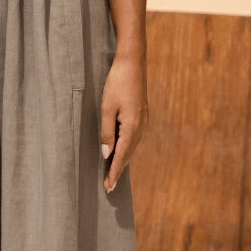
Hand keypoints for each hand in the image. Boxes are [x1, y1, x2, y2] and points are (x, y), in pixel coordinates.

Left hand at [100, 54, 148, 192]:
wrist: (132, 63)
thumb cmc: (116, 83)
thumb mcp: (106, 108)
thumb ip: (106, 132)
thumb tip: (107, 154)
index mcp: (132, 126)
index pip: (121, 156)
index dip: (114, 172)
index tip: (109, 187)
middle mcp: (141, 126)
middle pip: (128, 154)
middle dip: (118, 170)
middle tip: (110, 186)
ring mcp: (144, 120)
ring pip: (132, 147)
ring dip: (123, 160)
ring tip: (114, 173)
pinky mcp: (142, 115)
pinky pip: (135, 138)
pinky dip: (127, 148)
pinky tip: (122, 151)